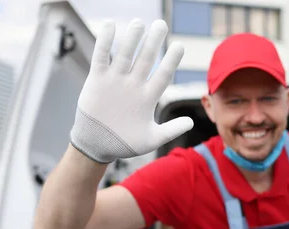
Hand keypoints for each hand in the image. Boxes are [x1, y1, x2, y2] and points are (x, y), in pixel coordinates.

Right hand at [70, 19, 193, 163]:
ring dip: (131, 39)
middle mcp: (133, 85)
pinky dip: (104, 42)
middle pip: (146, 59)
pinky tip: (110, 25)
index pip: (163, 75)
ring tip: (139, 22)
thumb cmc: (125, 143)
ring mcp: (116, 81)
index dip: (171, 61)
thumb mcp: (151, 139)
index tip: (180, 46)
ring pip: (125, 55)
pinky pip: (101, 57)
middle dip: (153, 42)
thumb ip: (171, 130)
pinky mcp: (97, 79)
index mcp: (148, 97)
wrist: (97, 145)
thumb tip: (191, 122)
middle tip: (161, 24)